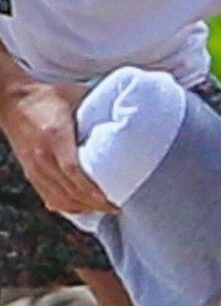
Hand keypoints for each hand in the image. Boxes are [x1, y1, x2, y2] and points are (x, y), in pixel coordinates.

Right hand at [0, 80, 113, 215]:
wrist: (11, 101)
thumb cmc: (46, 97)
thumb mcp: (75, 96)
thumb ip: (97, 109)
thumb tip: (125, 116)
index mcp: (55, 136)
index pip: (73, 172)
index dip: (93, 191)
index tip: (112, 199)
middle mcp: (42, 156)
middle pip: (69, 192)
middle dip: (94, 205)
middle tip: (115, 206)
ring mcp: (34, 167)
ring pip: (58, 199)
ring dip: (81, 208)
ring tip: (101, 209)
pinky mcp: (30, 172)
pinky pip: (48, 197)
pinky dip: (66, 206)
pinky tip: (81, 207)